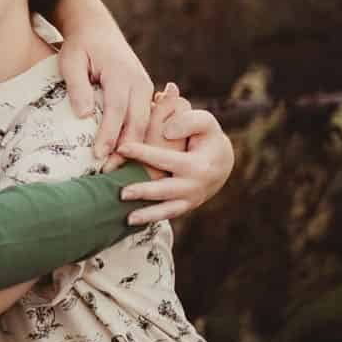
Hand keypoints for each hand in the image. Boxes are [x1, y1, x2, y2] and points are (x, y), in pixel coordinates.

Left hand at [57, 20, 155, 164]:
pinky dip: (136, 138)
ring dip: (133, 148)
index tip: (98, 156)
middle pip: (137, 122)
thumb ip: (77, 87)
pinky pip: (144, 119)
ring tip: (116, 170)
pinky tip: (125, 155)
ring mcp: (145, 87)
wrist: (96, 27)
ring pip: (144, 124)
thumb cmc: (79, 45)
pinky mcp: (144, 93)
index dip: (109, 135)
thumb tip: (84, 116)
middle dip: (125, 150)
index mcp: (121, 74)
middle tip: (108, 172)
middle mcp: (139, 82)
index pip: (117, 110)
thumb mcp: (70, 60)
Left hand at [115, 89, 234, 224]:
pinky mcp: (186, 206)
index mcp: (198, 165)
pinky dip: (152, 219)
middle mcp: (194, 186)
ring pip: (168, 210)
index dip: (143, 153)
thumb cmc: (207, 136)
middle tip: (121, 193)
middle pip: (166, 191)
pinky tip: (131, 221)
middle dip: (144, 192)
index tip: (121, 148)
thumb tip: (167, 132)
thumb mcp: (205, 122)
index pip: (166, 159)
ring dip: (147, 215)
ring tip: (127, 218)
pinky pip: (168, 214)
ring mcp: (191, 199)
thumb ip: (189, 121)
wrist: (221, 161)